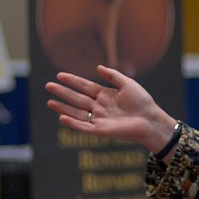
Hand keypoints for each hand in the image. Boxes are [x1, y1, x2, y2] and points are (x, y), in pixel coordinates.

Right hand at [45, 65, 174, 151]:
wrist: (151, 120)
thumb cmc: (143, 102)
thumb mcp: (128, 84)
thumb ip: (113, 76)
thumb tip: (98, 67)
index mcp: (105, 95)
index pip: (85, 86)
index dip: (72, 81)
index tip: (59, 75)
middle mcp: (99, 107)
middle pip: (77, 98)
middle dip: (62, 92)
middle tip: (48, 85)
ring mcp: (99, 119)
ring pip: (76, 112)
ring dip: (63, 107)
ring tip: (49, 101)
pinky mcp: (101, 131)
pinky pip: (84, 127)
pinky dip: (73, 123)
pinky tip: (62, 117)